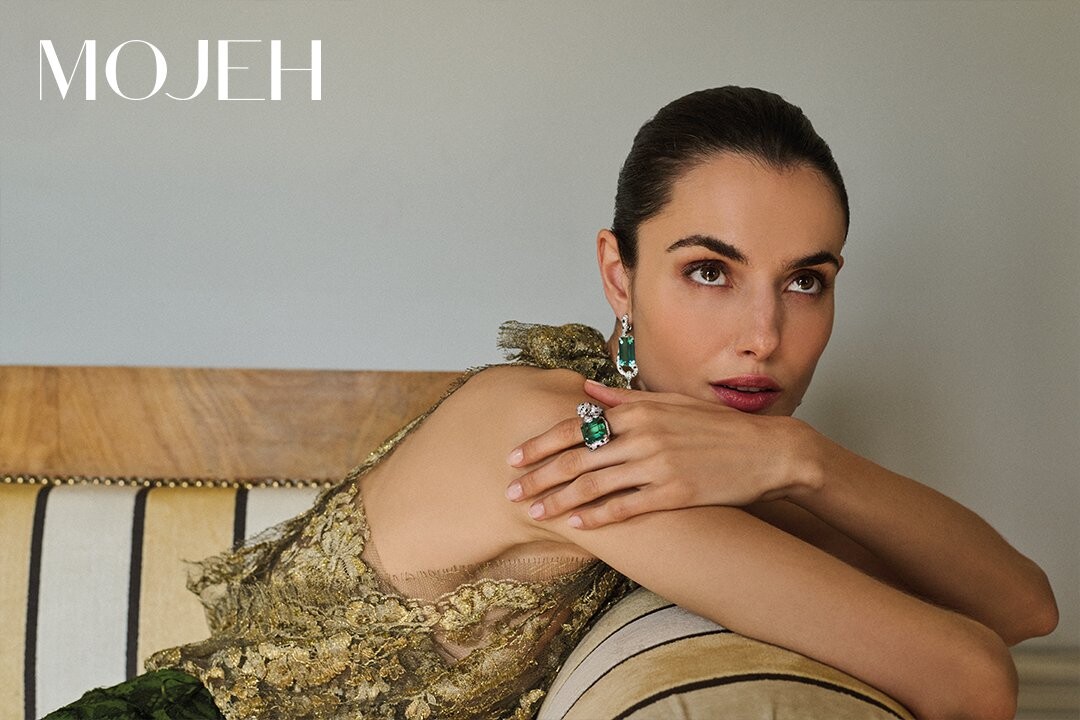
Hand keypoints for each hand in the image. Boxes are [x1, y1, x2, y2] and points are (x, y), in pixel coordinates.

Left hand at [506, 379, 820, 527]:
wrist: (767, 451)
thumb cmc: (718, 427)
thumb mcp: (672, 403)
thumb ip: (626, 399)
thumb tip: (586, 392)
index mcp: (639, 411)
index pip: (576, 426)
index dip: (541, 443)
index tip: (515, 457)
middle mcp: (643, 436)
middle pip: (577, 458)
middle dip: (539, 476)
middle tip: (511, 491)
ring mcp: (657, 466)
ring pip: (594, 485)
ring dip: (558, 500)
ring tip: (533, 512)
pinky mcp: (674, 494)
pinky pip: (626, 507)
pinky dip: (597, 516)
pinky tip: (574, 524)